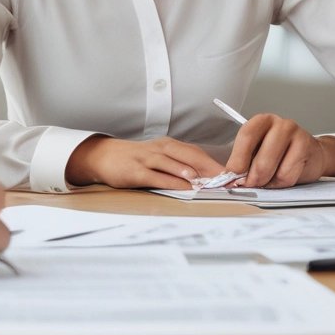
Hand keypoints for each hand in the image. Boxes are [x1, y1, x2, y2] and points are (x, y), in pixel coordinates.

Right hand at [65, 135, 224, 188]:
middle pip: (188, 155)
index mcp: (167, 146)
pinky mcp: (135, 171)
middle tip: (227, 179)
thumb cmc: (134, 159)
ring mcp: (146, 159)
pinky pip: (156, 176)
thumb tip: (204, 180)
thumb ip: (178, 166)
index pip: (195, 153)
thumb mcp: (157, 158)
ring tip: (207, 182)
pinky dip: (171, 181)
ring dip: (191, 172)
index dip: (214, 163)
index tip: (231, 176)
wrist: (103, 156)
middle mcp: (159, 149)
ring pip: (172, 163)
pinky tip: (182, 188)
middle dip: (208, 167)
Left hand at [223, 114, 334, 186]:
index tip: (231, 176)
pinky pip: (287, 175)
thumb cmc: (281, 153)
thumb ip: (243, 161)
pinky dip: (280, 184)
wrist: (314, 154)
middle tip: (248, 185)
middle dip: (251, 177)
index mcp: (260, 121)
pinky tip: (280, 179)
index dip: (237, 160)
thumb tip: (227, 176)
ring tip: (266, 181)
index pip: (245, 137)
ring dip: (266, 182)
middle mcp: (278, 124)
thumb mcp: (259, 151)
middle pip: (259, 156)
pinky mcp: (306, 147)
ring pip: (273, 168)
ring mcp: (294, 134)